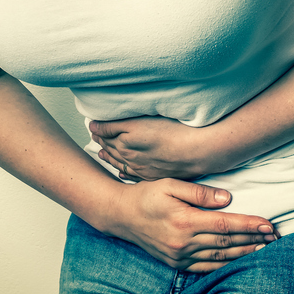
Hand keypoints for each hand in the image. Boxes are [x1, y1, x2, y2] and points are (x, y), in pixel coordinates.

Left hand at [90, 115, 221, 180]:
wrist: (200, 150)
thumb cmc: (179, 129)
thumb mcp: (148, 117)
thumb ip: (126, 119)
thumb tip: (104, 120)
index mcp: (128, 134)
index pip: (106, 130)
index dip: (98, 127)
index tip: (92, 124)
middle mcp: (130, 152)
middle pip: (110, 146)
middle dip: (101, 140)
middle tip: (94, 135)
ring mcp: (140, 165)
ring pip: (118, 160)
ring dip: (108, 155)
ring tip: (101, 151)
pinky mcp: (151, 175)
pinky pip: (130, 174)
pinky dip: (121, 170)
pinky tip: (119, 170)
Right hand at [102, 178, 277, 272]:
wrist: (121, 215)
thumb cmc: (146, 195)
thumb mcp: (170, 184)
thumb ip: (200, 192)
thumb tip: (227, 198)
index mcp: (184, 221)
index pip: (225, 224)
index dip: (249, 225)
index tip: (268, 225)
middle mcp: (183, 242)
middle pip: (226, 242)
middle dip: (253, 240)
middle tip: (275, 238)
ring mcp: (179, 256)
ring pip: (219, 256)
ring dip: (243, 253)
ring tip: (264, 250)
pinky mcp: (176, 263)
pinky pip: (206, 267)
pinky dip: (225, 264)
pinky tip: (239, 260)